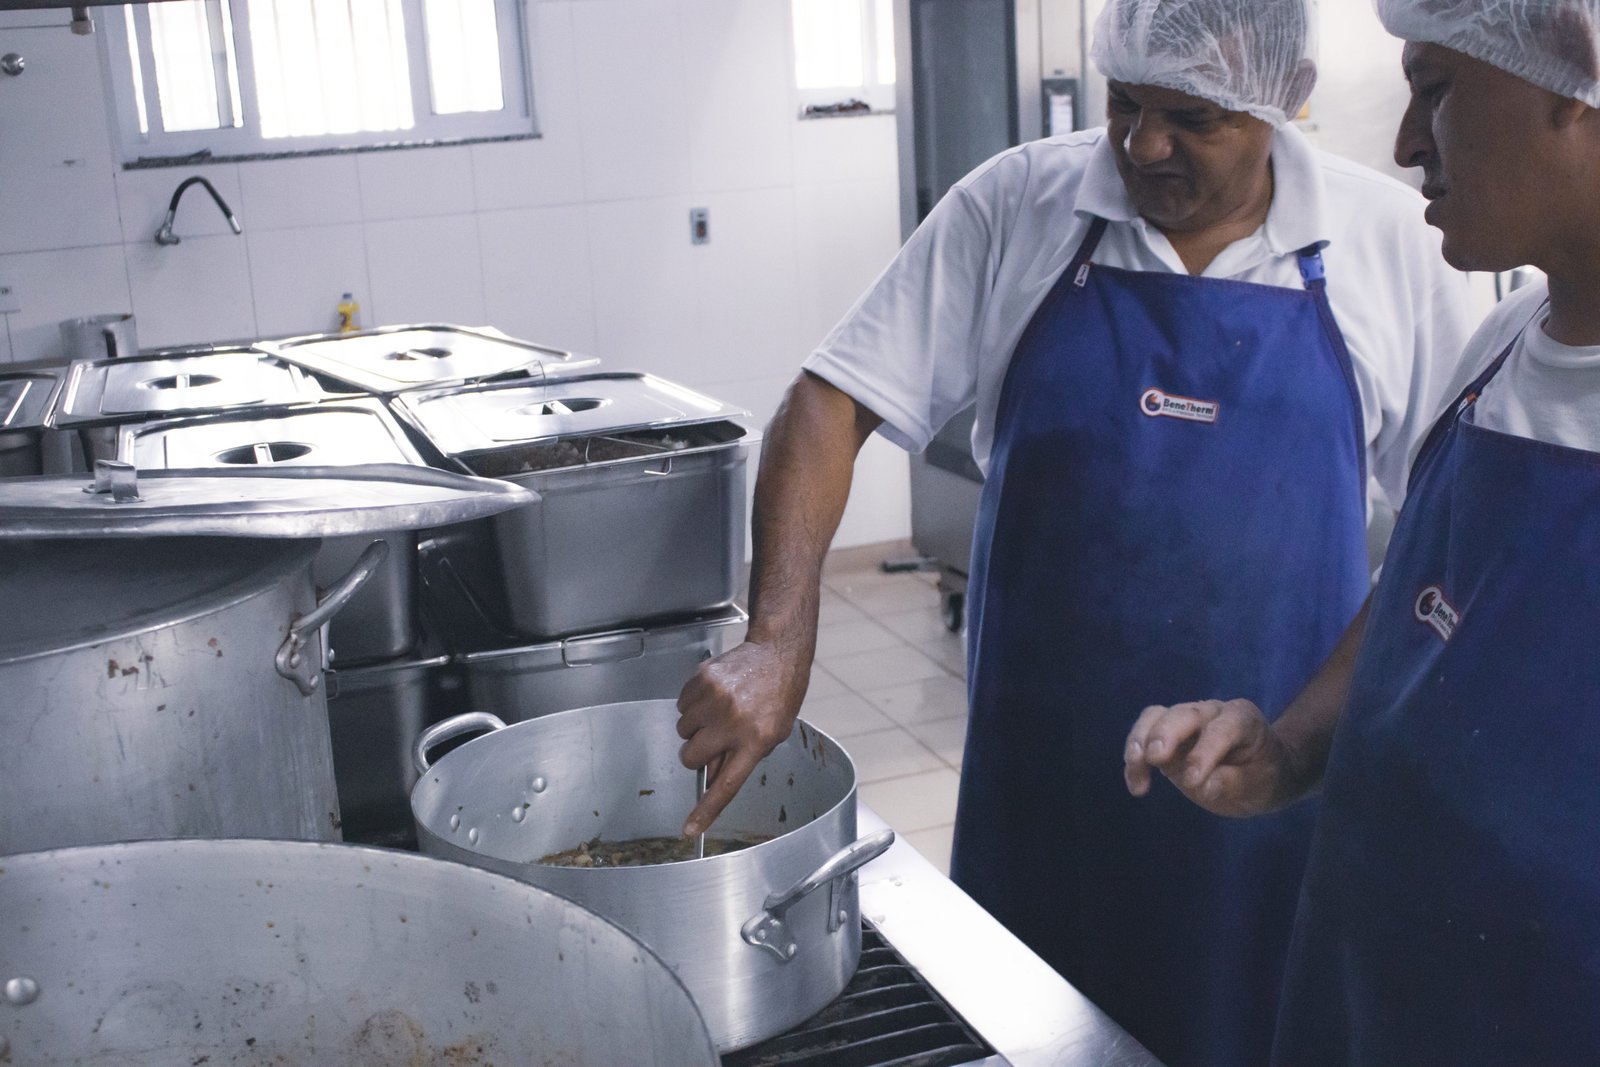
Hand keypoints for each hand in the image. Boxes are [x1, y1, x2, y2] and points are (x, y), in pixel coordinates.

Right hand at [676, 640, 806, 836]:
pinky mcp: (703, 680)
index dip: (706, 810)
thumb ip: (741, 757)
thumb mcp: (772, 735)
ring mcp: (716, 699)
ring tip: (721, 710)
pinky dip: (693, 704)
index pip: (726, 785)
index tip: (690, 829)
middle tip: (716, 738)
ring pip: (683, 730)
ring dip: (697, 725)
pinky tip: (715, 695)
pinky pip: (681, 704)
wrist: (776, 654)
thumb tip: (710, 775)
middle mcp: (734, 722)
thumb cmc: (777, 697)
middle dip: (698, 752)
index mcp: (756, 741)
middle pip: (691, 757)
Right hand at [1123, 699, 1305, 816]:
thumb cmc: (1263, 777)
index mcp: (1243, 719)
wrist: (1258, 772)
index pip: (1222, 730)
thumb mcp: (1261, 786)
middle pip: (1183, 714)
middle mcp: (1212, 712)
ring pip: (1155, 717)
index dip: (1205, 753)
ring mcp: (1186, 721)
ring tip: (1135, 766)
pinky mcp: (1167, 736)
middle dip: (1165, 733)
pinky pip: (1143, 737)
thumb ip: (1232, 782)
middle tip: (1154, 758)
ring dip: (1140, 740)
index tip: (1193, 782)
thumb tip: (1199, 785)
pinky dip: (1135, 759)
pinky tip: (1137, 786)